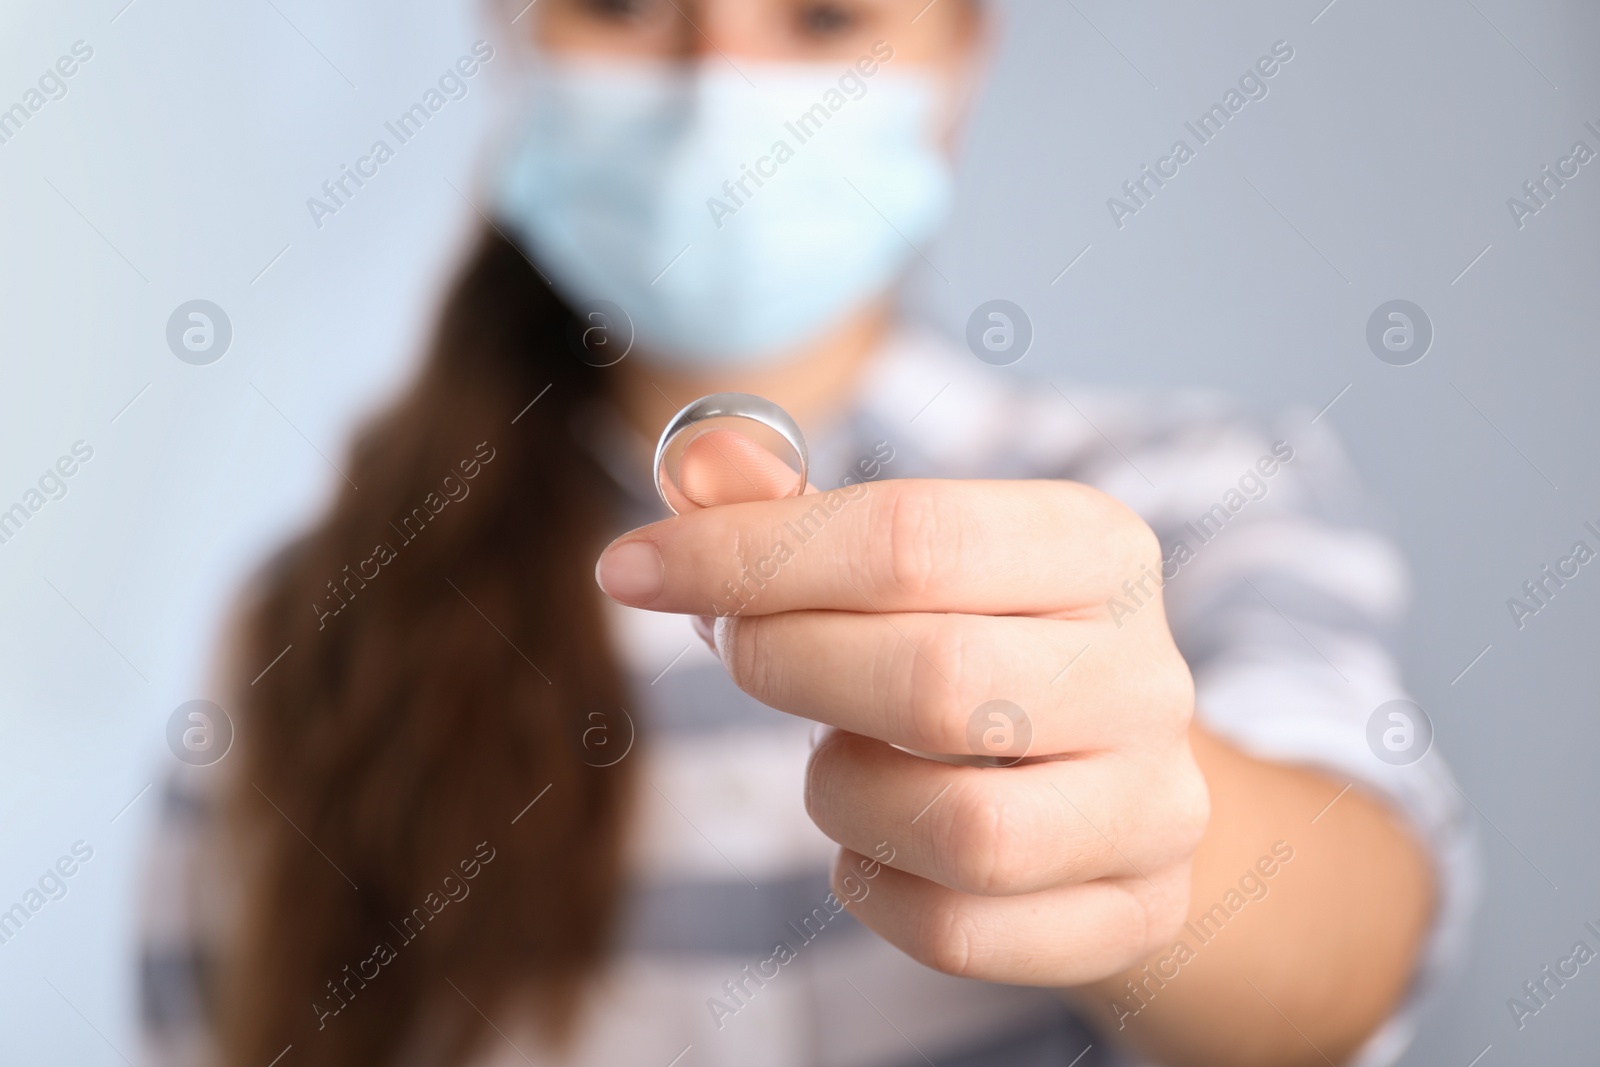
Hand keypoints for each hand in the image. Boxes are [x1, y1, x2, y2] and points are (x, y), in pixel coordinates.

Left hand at [595, 436, 1206, 986]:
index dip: (751, 554)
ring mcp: (1154, 806)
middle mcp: (1146, 675)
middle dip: (788, 667)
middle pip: (936, 682)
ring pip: (962, 829)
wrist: (1109, 777)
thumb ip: (800, 513)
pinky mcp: (1134, 910)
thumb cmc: (978, 645)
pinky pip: (961, 929)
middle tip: (738, 650)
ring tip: (836, 756)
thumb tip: (701, 461)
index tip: (632, 568)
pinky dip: (875, 887)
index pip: (913, 537)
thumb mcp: (910, 563)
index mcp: (1097, 548)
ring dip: (841, 792)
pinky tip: (874, 840)